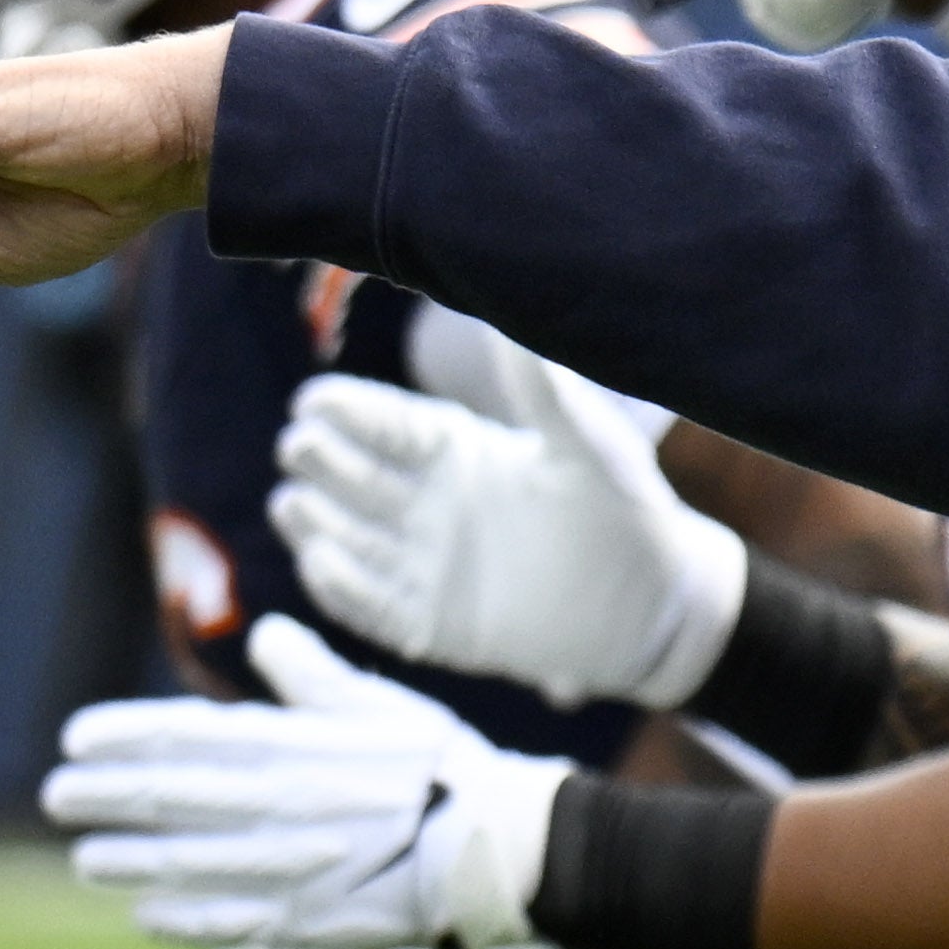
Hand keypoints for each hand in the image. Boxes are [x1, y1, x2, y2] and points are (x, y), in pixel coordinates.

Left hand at [43, 615, 569, 948]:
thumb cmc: (446, 768)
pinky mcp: (308, 918)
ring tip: (85, 858)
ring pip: (187, 861)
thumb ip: (312, 677)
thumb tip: (263, 634)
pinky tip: (146, 914)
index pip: (187, 738)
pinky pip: (228, 921)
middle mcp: (281, 805)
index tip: (74, 739)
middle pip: (171, 799)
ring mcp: (290, 866)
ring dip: (129, 860)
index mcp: (296, 747)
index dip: (124, 739)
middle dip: (106, 798)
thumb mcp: (382, 708)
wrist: (504, 846)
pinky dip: (181, 918)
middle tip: (57, 797)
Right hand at [270, 368, 748, 709]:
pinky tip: (322, 564)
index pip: (387, 426)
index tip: (312, 401)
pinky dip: (343, 589)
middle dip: (320, 461)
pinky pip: (372, 608)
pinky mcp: (431, 626)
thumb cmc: (626, 514)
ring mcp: (426, 566)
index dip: (348, 412)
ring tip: (294, 503)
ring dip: (316, 522)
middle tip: (299, 446)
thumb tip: (509, 323)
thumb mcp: (587, 446)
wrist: (654, 607)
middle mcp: (431, 505)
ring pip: (350, 539)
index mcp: (460, 452)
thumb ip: (546, 392)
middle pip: (355, 478)